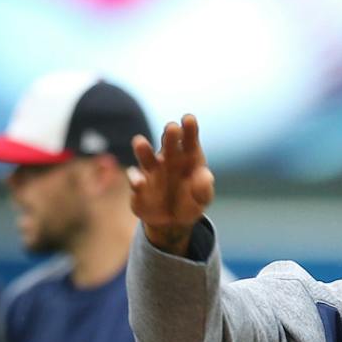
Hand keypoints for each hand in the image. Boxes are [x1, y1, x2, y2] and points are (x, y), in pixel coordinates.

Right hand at [128, 115, 214, 252]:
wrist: (172, 222)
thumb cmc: (190, 203)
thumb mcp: (202, 198)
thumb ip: (204, 188)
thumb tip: (205, 177)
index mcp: (188, 157)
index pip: (189, 139)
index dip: (189, 128)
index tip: (188, 119)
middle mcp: (168, 158)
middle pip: (169, 142)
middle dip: (170, 134)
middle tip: (171, 128)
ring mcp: (152, 171)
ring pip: (146, 156)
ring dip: (143, 149)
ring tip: (139, 143)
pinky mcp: (138, 186)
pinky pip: (135, 179)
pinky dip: (135, 179)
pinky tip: (139, 183)